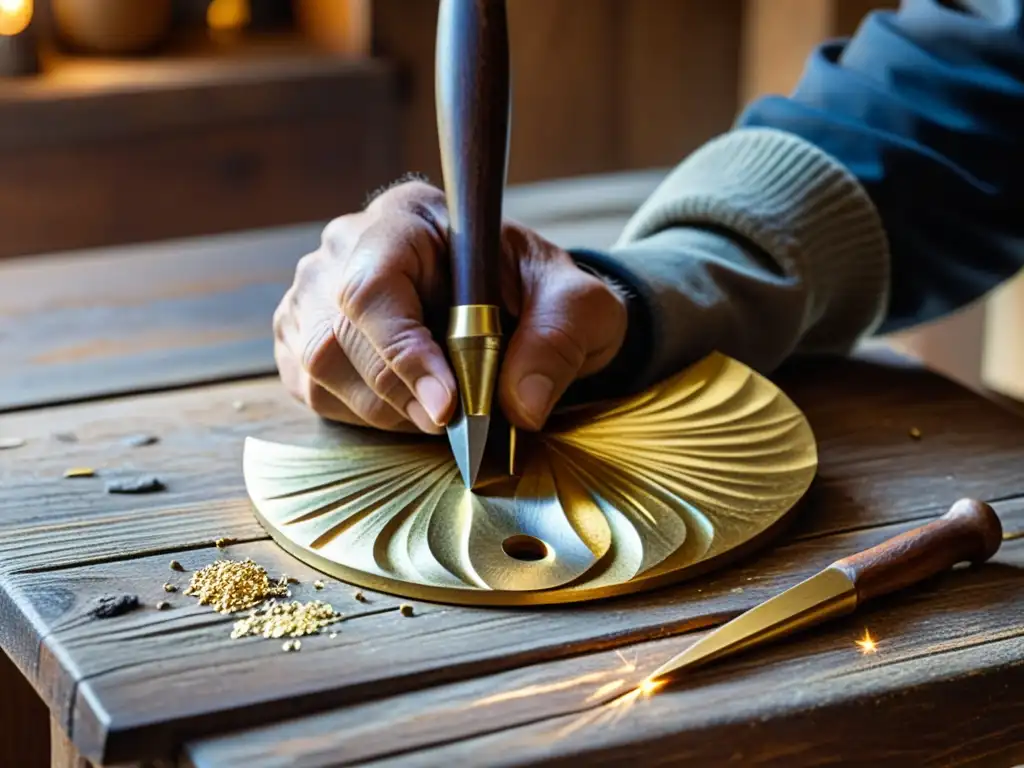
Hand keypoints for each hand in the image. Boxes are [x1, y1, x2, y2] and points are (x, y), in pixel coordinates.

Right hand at [273, 180, 627, 433]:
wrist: (522, 307)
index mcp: (410, 217)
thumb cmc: (542, 295)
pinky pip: (312, 387)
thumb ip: (560, 339)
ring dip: (382, 408)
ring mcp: (315, 288)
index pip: (375, 284)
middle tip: (452, 422)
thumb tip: (522, 404)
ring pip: (318, 366)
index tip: (448, 407)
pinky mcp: (304, 331)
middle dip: (399, 392)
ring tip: (438, 409)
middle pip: (336, 333)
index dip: (403, 352)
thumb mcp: (579, 306)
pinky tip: (407, 404)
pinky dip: (362, 413)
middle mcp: (349, 244)